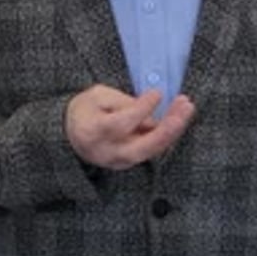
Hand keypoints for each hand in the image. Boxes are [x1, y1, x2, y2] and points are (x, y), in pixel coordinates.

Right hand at [65, 84, 194, 169]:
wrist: (70, 135)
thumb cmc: (84, 111)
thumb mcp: (97, 96)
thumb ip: (122, 102)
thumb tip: (149, 107)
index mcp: (93, 132)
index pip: (122, 124)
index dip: (142, 109)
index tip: (157, 93)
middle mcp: (107, 152)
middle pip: (142, 148)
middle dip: (167, 129)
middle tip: (184, 107)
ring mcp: (119, 161)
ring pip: (152, 151)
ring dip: (173, 130)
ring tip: (186, 107)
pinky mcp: (129, 163)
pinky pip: (152, 150)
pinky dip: (167, 133)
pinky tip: (179, 116)